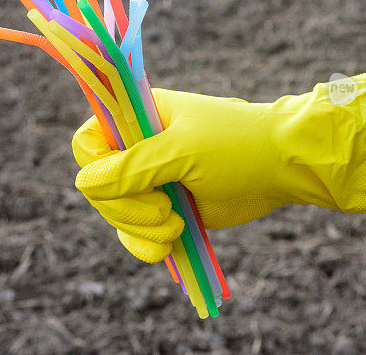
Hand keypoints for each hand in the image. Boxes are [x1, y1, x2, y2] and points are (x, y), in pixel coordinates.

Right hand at [72, 68, 365, 261]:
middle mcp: (137, 148)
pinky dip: (145, 246)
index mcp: (136, 117)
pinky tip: (167, 247)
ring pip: (115, 215)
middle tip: (163, 210)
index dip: (95, 168)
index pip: (87, 143)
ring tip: (175, 224)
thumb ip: (130, 167)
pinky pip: (136, 235)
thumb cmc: (234, 146)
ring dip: (139, 229)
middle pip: (97, 188)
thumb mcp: (180, 151)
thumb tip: (85, 183)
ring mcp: (150, 181)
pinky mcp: (165, 210)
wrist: (280, 167)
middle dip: (125, 207)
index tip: (119, 183)